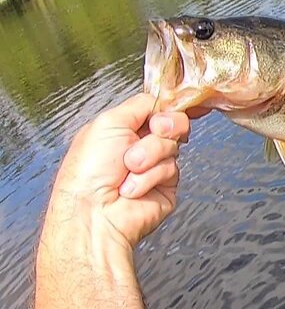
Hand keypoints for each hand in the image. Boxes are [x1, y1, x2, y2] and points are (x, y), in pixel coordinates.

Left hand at [44, 94, 199, 254]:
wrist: (95, 209)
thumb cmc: (89, 170)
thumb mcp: (109, 121)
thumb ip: (141, 104)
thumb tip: (163, 99)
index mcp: (123, 128)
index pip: (156, 109)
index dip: (167, 108)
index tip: (169, 109)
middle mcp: (139, 145)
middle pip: (172, 124)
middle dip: (163, 128)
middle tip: (152, 132)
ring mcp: (155, 165)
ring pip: (172, 146)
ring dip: (150, 155)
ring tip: (129, 169)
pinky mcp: (167, 185)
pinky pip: (172, 169)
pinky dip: (151, 176)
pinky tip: (132, 187)